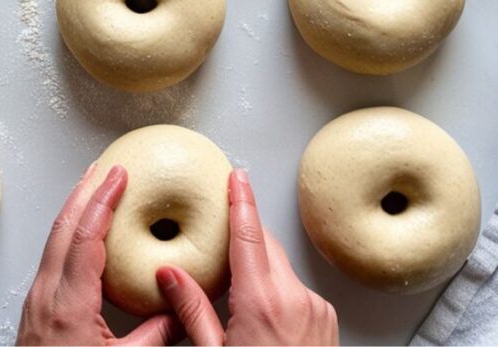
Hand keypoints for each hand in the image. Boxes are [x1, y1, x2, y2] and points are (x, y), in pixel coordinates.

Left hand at [18, 163, 180, 345]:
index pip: (86, 236)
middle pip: (62, 228)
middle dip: (84, 192)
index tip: (120, 175)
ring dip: (73, 211)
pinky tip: (80, 237)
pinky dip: (67, 235)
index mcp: (69, 305)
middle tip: (105, 167)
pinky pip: (50, 259)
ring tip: (93, 191)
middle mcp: (45, 297)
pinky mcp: (33, 312)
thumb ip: (158, 335)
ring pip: (52, 241)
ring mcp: (34, 303)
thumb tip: (184, 308)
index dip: (104, 200)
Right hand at [156, 169, 337, 345]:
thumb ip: (192, 311)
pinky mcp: (327, 321)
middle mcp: (297, 300)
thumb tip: (169, 276)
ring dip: (259, 271)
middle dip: (244, 239)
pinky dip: (276, 292)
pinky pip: (296, 291)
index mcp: (263, 303)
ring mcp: (317, 310)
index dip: (240, 201)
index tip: (236, 176)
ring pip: (281, 270)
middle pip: (266, 248)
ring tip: (236, 301)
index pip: (249, 235)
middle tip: (218, 244)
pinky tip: (261, 319)